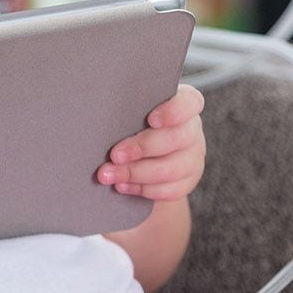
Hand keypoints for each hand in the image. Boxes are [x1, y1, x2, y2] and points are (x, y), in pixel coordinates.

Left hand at [97, 83, 204, 200]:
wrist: (146, 152)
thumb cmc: (135, 121)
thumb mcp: (135, 109)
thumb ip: (128, 107)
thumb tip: (99, 109)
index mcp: (184, 104)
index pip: (190, 102)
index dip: (173, 111)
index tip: (151, 119)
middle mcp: (192, 130)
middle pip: (176, 138)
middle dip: (142, 148)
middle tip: (114, 155)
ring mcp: (193, 157)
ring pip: (171, 169)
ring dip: (136, 173)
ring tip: (108, 174)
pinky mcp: (187, 181)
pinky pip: (169, 190)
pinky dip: (142, 189)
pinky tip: (121, 185)